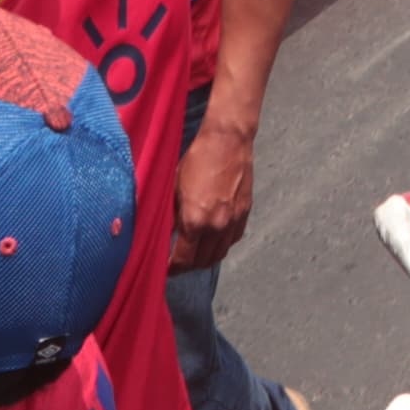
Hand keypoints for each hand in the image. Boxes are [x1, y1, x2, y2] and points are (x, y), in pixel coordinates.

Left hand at [173, 114, 256, 270]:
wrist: (228, 140)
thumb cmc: (197, 159)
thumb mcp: (174, 187)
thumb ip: (170, 216)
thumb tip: (164, 235)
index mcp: (195, 220)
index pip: (183, 259)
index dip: (173, 268)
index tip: (166, 269)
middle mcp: (216, 226)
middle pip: (202, 262)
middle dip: (188, 266)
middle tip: (178, 262)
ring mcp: (233, 221)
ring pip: (219, 255)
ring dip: (205, 258)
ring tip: (194, 254)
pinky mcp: (245, 213)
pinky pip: (232, 240)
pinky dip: (221, 245)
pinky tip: (212, 238)